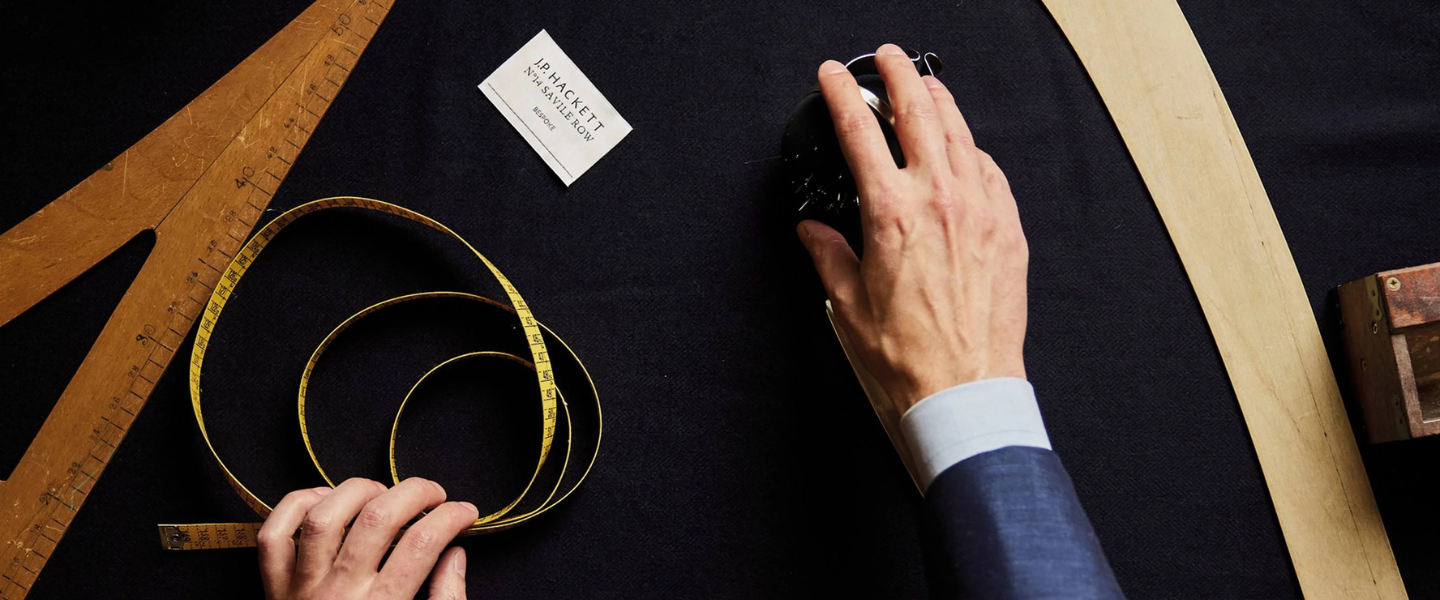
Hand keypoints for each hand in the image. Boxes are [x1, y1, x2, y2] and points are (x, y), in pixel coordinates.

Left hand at [258, 477, 479, 599]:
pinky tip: (325, 500)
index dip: (452, 517)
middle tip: (435, 494)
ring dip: (358, 491)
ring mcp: (302, 590)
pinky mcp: (275, 590)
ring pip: (324, 517)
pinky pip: (274, 536)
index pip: (423, 543)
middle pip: (377, 519)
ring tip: (382, 493)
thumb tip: (456, 553)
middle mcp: (340, 595)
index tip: (466, 512)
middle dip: (415, 492)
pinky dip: (295, 506)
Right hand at [799, 44, 1028, 410]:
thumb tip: (813, 233)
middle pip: (919, 112)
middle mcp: (940, 200)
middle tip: (887, 57)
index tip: (832, 77)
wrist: (964, 390)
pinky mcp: (1008, 229)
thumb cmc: (907, 357)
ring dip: (941, 102)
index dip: (841, 95)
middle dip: (899, 75)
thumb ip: (827, 255)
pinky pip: (991, 171)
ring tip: (927, 86)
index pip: (860, 132)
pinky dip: (973, 150)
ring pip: (961, 134)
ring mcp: (981, 210)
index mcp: (891, 214)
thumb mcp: (846, 304)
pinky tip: (965, 148)